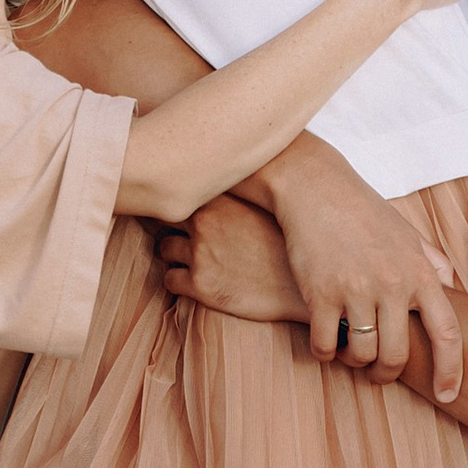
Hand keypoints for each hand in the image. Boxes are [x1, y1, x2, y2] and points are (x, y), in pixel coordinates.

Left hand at [158, 194, 308, 325]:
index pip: (181, 192)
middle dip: (172, 227)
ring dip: (174, 254)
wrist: (304, 286)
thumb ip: (237, 195)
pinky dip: (178, 281)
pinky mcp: (200, 285)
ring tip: (195, 259)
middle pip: (165, 218)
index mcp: (221, 200)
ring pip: (163, 249)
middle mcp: (205, 222)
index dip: (180, 202)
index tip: (184, 209)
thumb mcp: (264, 207)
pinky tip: (197, 282)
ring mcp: (200, 254)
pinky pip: (169, 280)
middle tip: (185, 235)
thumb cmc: (289, 247)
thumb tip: (225, 181)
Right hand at [266, 157, 463, 399]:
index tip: (449, 394)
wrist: (316, 188)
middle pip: (397, 355)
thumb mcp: (408, 233)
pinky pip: (325, 344)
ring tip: (349, 352)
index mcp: (420, 274)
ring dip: (354, 361)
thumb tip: (452, 287)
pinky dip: (325, 353)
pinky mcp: (320, 293)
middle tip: (377, 373)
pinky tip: (324, 344)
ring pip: (361, 353)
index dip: (451, 370)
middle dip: (386, 373)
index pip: (447, 333)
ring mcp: (355, 290)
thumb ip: (432, 263)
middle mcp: (392, 285)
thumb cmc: (364, 211)